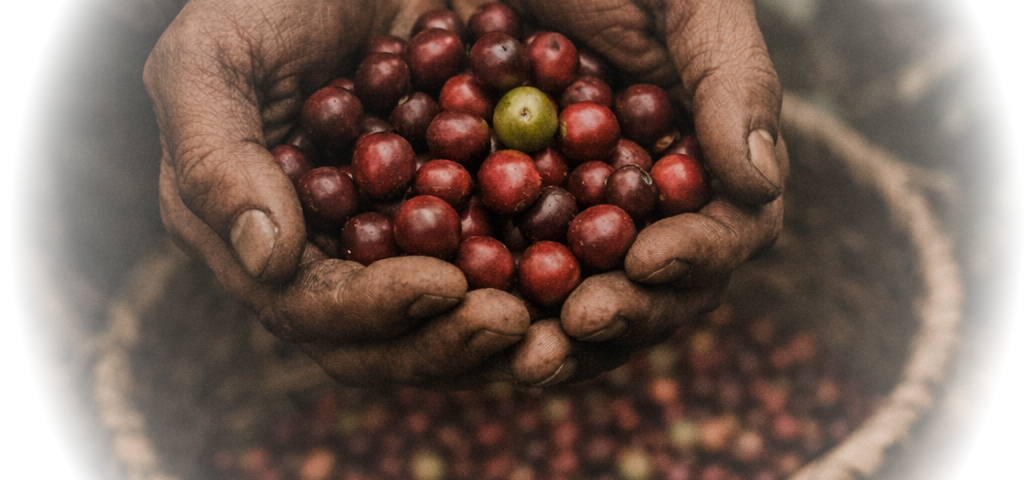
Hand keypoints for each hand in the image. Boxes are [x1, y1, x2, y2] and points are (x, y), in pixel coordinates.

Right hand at [145, 0, 529, 387]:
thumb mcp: (213, 61)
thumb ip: (217, 159)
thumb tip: (267, 261)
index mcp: (261, 237)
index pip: (313, 307)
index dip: (377, 309)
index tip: (444, 286)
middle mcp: (330, 259)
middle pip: (387, 341)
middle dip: (450, 341)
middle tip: (515, 325)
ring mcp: (401, 243)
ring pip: (450, 323)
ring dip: (505, 336)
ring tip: (564, 327)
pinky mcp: (462, 216)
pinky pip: (504, 265)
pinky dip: (543, 279)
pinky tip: (587, 279)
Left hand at [450, 0, 787, 382]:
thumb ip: (733, 78)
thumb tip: (760, 182)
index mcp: (700, 161)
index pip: (725, 232)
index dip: (695, 255)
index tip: (648, 258)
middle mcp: (644, 205)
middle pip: (655, 290)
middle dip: (624, 314)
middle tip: (581, 321)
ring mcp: (572, 221)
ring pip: (580, 303)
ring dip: (557, 339)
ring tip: (525, 357)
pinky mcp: (500, 223)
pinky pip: (502, 281)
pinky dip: (487, 307)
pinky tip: (459, 317)